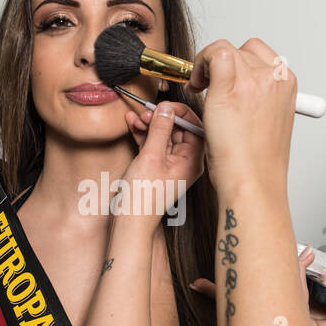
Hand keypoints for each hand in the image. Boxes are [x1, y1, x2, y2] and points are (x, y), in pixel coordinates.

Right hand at [123, 100, 205, 221]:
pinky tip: (132, 123)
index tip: (164, 104)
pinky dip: (143, 133)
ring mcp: (171, 164)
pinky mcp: (157, 166)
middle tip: (146, 112)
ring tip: (135, 118)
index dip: (180, 113)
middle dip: (161, 117)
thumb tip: (166, 108)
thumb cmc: (144, 196)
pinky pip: (153, 144)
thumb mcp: (151, 157)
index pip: (195, 127)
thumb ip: (160, 130)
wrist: (130, 221)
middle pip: (178, 129)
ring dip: (149, 124)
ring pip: (164, 135)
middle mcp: (186, 162)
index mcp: (193, 161)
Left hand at [185, 38, 295, 195]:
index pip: (259, 53)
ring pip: (224, 49)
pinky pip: (213, 53)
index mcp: (286, 84)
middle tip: (208, 85)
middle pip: (241, 50)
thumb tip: (241, 89)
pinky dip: (199, 63)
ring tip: (201, 87)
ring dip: (207, 64)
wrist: (253, 182)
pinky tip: (195, 85)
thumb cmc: (257, 162)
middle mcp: (273, 78)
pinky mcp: (230, 88)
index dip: (238, 62)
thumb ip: (261, 98)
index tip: (226, 78)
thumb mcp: (269, 121)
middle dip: (221, 65)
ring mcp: (253, 80)